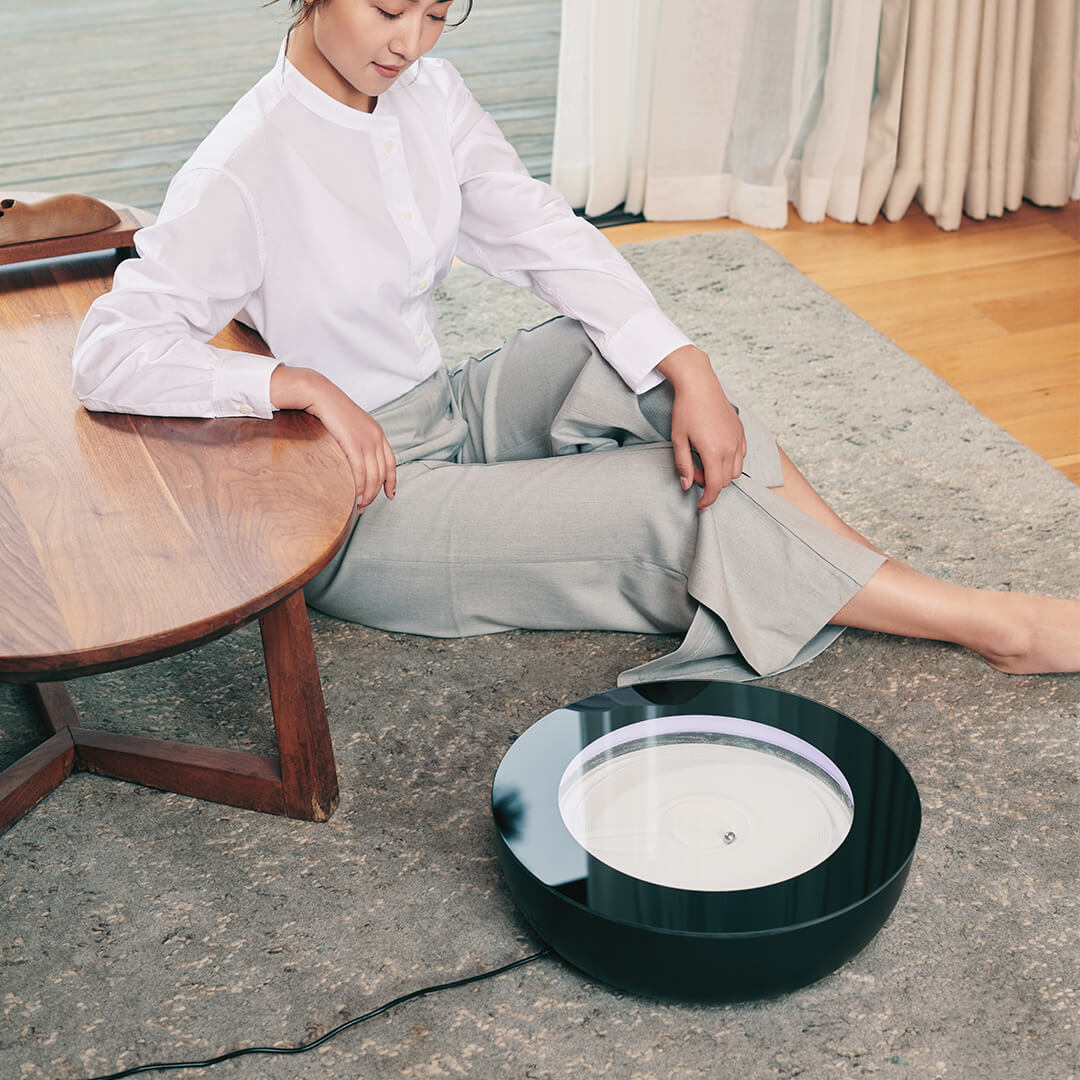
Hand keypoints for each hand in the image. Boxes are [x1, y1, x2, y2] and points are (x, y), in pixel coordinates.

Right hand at [270, 365, 395, 510]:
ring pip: (372, 477)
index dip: (392, 481)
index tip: (390, 495)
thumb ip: (357, 441)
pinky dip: (359, 488)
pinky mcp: (354, 444)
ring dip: (366, 495)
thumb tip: (354, 459)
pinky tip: (355, 497)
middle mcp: (376, 438)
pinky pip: (360, 472)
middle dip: (375, 494)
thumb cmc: (330, 411)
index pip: (391, 463)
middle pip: (381, 474)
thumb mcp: (351, 426)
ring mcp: (367, 441)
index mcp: (378, 433)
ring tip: (358, 506)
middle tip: (364, 507)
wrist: (320, 394)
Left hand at [656, 345, 745, 509]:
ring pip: (737, 470)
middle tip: (694, 472)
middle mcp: (731, 447)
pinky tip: (716, 452)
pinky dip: (731, 462)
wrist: (699, 383)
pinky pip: (742, 456)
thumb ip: (683, 465)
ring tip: (704, 461)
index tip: (700, 505)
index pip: (715, 486)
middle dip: (711, 484)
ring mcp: (739, 439)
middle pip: (727, 481)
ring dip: (722, 474)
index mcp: (714, 451)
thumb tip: (687, 485)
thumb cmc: (685, 410)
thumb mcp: (678, 439)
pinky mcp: (741, 431)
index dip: (708, 500)